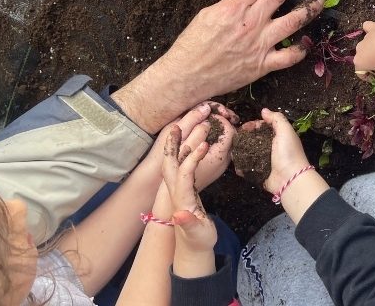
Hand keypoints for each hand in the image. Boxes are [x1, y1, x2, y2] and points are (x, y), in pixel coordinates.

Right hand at [113, 0, 323, 133]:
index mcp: (234, 7)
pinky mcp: (264, 64)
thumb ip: (231, 4)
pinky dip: (301, 50)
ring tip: (321, 1)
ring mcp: (260, 43)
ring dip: (310, 9)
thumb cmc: (192, 45)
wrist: (187, 76)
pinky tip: (307, 43)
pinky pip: (289, 56)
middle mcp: (251, 22)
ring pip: (293, 21)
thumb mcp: (207, 14)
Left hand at [161, 126, 217, 276]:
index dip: (192, 158)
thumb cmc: (198, 240)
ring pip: (173, 164)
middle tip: (176, 125)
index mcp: (182, 199)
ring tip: (180, 127)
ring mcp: (178, 190)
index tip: (205, 144)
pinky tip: (188, 144)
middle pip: (170, 164)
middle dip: (172, 145)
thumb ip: (188, 225)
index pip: (183, 173)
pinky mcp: (182, 190)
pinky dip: (182, 153)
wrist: (192, 248)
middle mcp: (176, 191)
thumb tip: (180, 215)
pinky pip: (180, 166)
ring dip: (175, 146)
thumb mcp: (197, 234)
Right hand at [240, 109, 327, 223]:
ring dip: (240, 151)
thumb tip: (264, 110)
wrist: (290, 179)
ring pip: (249, 153)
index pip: (262, 127)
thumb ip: (276, 119)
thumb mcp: (285, 131)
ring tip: (232, 150)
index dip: (253, 125)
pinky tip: (235, 163)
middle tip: (235, 138)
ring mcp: (264, 161)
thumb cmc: (288, 153)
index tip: (244, 127)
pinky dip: (241, 166)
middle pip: (254, 139)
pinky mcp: (259, 172)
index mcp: (278, 137)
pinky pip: (247, 168)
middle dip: (244, 137)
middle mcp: (271, 148)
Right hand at [353, 21, 374, 82]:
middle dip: (370, 62)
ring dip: (373, 48)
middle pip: (363, 58)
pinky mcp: (373, 28)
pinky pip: (368, 27)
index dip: (368, 77)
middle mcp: (359, 49)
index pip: (360, 73)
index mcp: (359, 62)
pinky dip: (370, 29)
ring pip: (366, 44)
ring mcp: (365, 37)